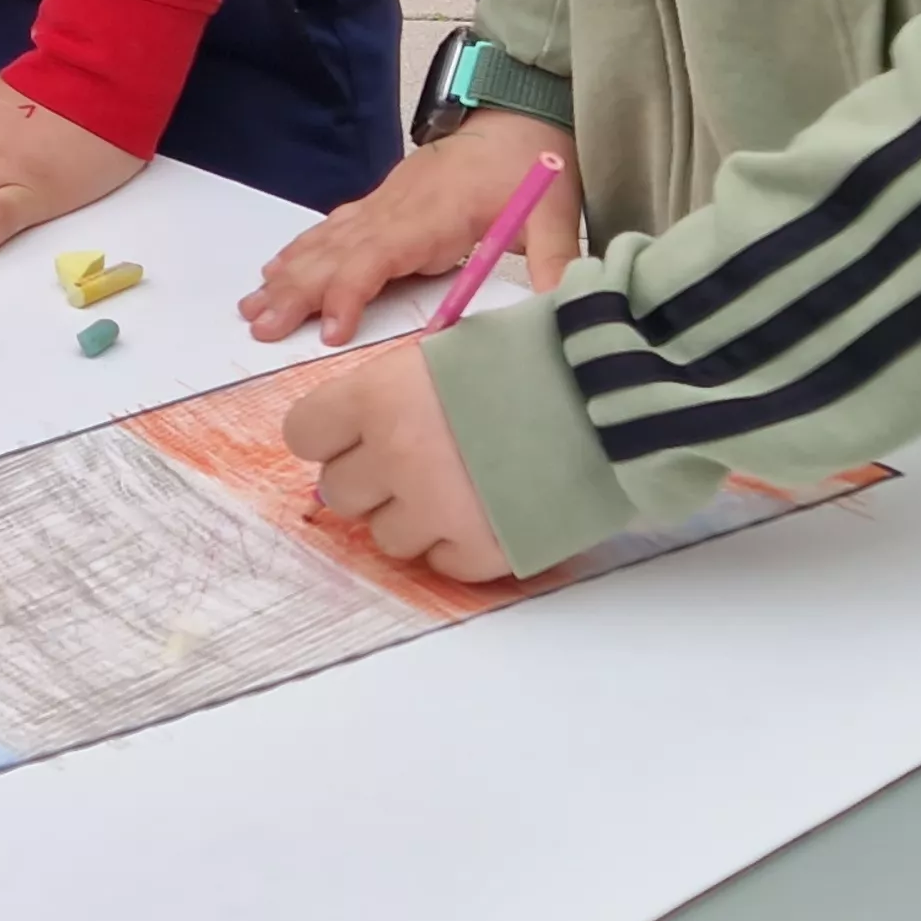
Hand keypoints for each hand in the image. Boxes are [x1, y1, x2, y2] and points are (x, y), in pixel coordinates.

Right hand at [240, 110, 581, 346]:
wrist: (519, 111)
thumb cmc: (533, 162)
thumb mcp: (555, 212)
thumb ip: (554, 260)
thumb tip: (563, 305)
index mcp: (434, 213)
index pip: (377, 254)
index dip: (349, 292)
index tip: (329, 330)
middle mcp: (396, 207)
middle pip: (335, 251)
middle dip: (295, 290)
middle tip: (260, 328)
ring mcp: (383, 203)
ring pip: (325, 241)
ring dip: (286, 274)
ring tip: (252, 308)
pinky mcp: (382, 202)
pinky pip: (331, 229)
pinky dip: (299, 250)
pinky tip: (275, 269)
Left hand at [282, 342, 512, 580]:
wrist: (616, 396)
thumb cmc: (534, 359)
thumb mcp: (446, 356)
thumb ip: (393, 396)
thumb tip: (358, 438)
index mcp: (378, 396)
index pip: (304, 434)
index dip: (331, 436)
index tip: (355, 436)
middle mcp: (394, 456)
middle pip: (339, 492)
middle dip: (371, 479)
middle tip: (416, 462)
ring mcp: (435, 509)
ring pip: (385, 536)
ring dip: (413, 517)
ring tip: (461, 486)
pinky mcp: (481, 551)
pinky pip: (439, 565)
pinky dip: (458, 546)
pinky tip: (489, 511)